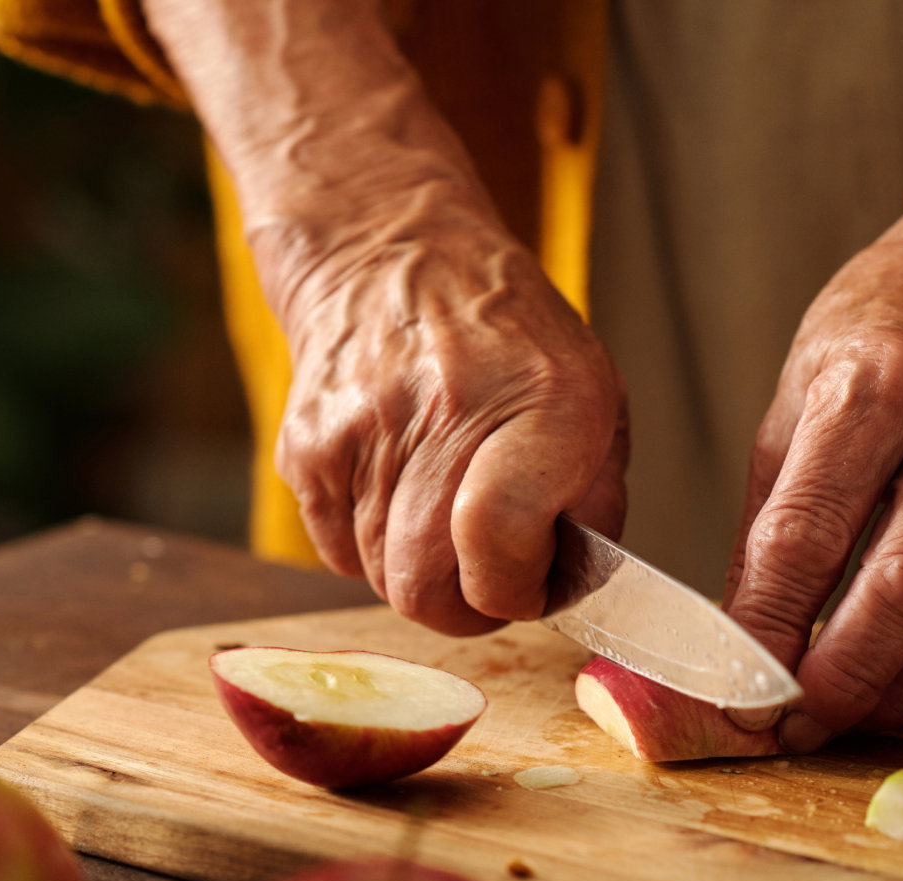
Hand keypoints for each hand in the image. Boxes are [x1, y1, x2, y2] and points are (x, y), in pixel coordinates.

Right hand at [261, 195, 628, 635]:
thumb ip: (595, 499)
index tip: (529, 581)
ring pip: (380, 578)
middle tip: (485, 572)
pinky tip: (396, 485)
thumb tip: (567, 584)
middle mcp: (446, 410)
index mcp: (544, 400)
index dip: (515, 591)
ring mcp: (362, 429)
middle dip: (462, 604)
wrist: (390, 254)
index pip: (499, 547)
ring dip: (418, 569)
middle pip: (425, 588)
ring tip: (442, 508)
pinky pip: (337, 552)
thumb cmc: (506, 336)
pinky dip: (369, 542)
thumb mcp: (594, 394)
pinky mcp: (306, 447)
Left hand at [723, 155, 902, 750]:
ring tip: (838, 721)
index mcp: (875, 390)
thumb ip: (768, 520)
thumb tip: (734, 636)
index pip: (809, 535)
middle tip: (787, 727)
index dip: (767, 626)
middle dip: (839, 677)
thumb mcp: (792, 402)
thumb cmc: (876, 338)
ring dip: (899, 690)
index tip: (729, 687)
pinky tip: (894, 687)